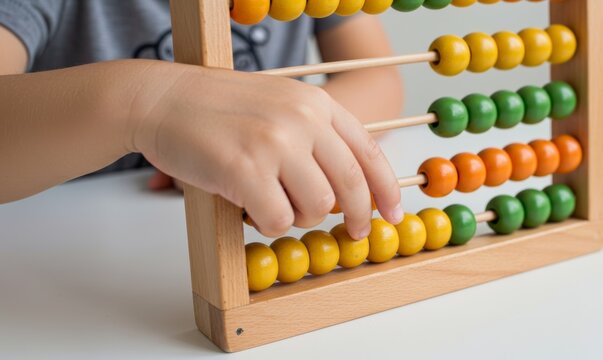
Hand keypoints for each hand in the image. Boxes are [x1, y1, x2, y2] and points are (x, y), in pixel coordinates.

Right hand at [128, 62, 402, 238]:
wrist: (162, 99)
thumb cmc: (217, 108)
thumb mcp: (279, 106)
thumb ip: (316, 138)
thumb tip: (349, 190)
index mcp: (315, 103)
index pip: (368, 151)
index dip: (386, 189)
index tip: (393, 213)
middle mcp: (303, 119)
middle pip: (350, 186)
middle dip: (357, 217)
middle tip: (354, 233)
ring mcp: (275, 143)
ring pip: (315, 208)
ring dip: (297, 216)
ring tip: (271, 201)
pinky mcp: (246, 170)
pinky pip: (276, 220)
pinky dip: (265, 223)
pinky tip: (247, 205)